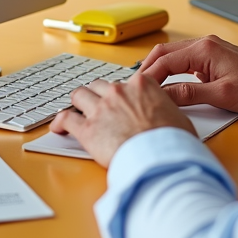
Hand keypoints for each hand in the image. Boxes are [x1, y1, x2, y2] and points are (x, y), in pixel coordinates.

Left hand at [50, 73, 195, 167]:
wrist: (158, 157)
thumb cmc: (171, 140)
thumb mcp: (177, 116)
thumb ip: (165, 108)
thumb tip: (167, 115)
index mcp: (142, 85)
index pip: (127, 80)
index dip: (124, 91)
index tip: (122, 98)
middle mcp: (118, 92)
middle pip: (100, 85)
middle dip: (99, 95)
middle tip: (100, 105)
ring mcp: (101, 109)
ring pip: (79, 95)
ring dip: (78, 103)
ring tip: (78, 111)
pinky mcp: (87, 129)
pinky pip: (66, 119)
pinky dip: (60, 122)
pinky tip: (60, 128)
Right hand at [140, 35, 237, 115]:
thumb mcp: (222, 95)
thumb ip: (190, 94)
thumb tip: (163, 96)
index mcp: (205, 49)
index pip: (165, 60)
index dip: (148, 76)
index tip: (136, 90)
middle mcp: (205, 45)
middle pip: (165, 53)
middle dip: (148, 69)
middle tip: (134, 88)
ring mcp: (210, 50)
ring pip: (174, 56)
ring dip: (159, 69)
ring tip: (146, 87)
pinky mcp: (214, 58)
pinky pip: (185, 61)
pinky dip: (172, 71)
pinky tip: (167, 84)